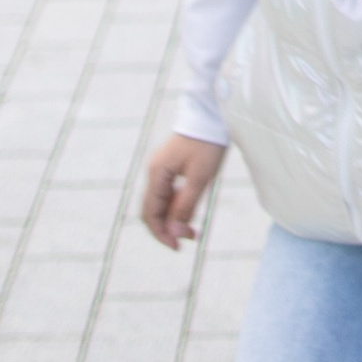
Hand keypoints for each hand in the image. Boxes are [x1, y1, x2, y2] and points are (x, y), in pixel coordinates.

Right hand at [142, 133, 225, 249]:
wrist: (212, 114)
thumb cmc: (207, 144)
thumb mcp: (200, 177)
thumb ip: (186, 205)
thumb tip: (174, 231)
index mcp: (157, 174)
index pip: (150, 213)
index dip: (161, 233)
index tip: (177, 247)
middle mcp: (154, 173)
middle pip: (152, 210)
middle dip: (167, 228)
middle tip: (188, 239)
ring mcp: (161, 170)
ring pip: (161, 203)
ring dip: (173, 219)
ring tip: (192, 229)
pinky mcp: (170, 167)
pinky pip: (168, 193)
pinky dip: (177, 206)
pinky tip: (190, 213)